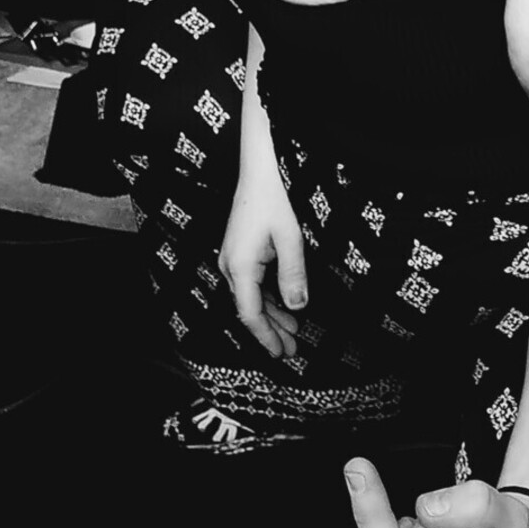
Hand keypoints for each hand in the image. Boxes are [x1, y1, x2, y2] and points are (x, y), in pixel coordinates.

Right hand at [218, 177, 306, 357]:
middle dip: (271, 332)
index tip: (279, 351)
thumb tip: (298, 306)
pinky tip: (283, 308)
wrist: (256, 175)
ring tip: (292, 332)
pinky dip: (267, 300)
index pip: (250, 313)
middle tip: (290, 350)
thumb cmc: (270, 201)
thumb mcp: (290, 239)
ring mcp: (232, 262)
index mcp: (240, 267)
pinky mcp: (238, 256)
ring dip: (271, 317)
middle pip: (249, 310)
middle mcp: (230, 267)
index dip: (266, 336)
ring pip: (251, 299)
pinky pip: (251, 286)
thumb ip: (294, 275)